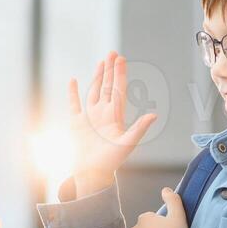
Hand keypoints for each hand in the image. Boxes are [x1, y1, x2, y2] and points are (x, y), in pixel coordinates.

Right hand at [67, 52, 157, 197]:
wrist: (93, 174)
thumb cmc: (111, 162)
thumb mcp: (127, 144)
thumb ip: (139, 128)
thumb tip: (154, 115)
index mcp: (115, 116)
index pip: (118, 89)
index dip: (119, 74)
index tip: (121, 59)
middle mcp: (103, 114)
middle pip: (107, 86)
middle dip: (110, 70)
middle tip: (113, 53)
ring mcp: (89, 117)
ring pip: (94, 92)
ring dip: (97, 77)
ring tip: (101, 63)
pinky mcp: (76, 123)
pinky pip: (74, 104)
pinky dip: (73, 93)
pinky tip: (73, 81)